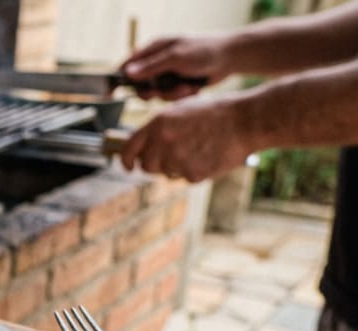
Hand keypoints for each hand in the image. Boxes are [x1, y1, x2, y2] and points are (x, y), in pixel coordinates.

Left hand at [119, 96, 255, 181]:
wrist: (246, 120)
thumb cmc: (217, 113)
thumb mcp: (181, 110)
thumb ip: (160, 128)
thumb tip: (144, 145)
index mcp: (158, 123)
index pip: (129, 147)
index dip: (126, 160)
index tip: (128, 167)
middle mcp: (163, 141)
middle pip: (147, 166)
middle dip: (156, 165)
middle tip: (174, 156)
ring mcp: (177, 159)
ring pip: (167, 173)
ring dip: (178, 166)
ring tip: (199, 149)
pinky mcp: (193, 173)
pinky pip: (186, 178)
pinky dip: (196, 171)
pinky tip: (209, 156)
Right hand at [122, 35, 232, 99]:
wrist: (231, 58)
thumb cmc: (205, 50)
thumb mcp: (176, 57)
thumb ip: (151, 66)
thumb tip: (127, 73)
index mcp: (153, 49)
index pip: (127, 66)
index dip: (117, 80)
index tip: (109, 95)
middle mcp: (157, 62)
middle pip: (140, 85)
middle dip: (152, 91)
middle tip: (160, 92)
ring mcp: (167, 74)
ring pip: (156, 94)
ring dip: (171, 94)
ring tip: (187, 86)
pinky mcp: (177, 84)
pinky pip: (169, 98)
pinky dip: (180, 96)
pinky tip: (193, 87)